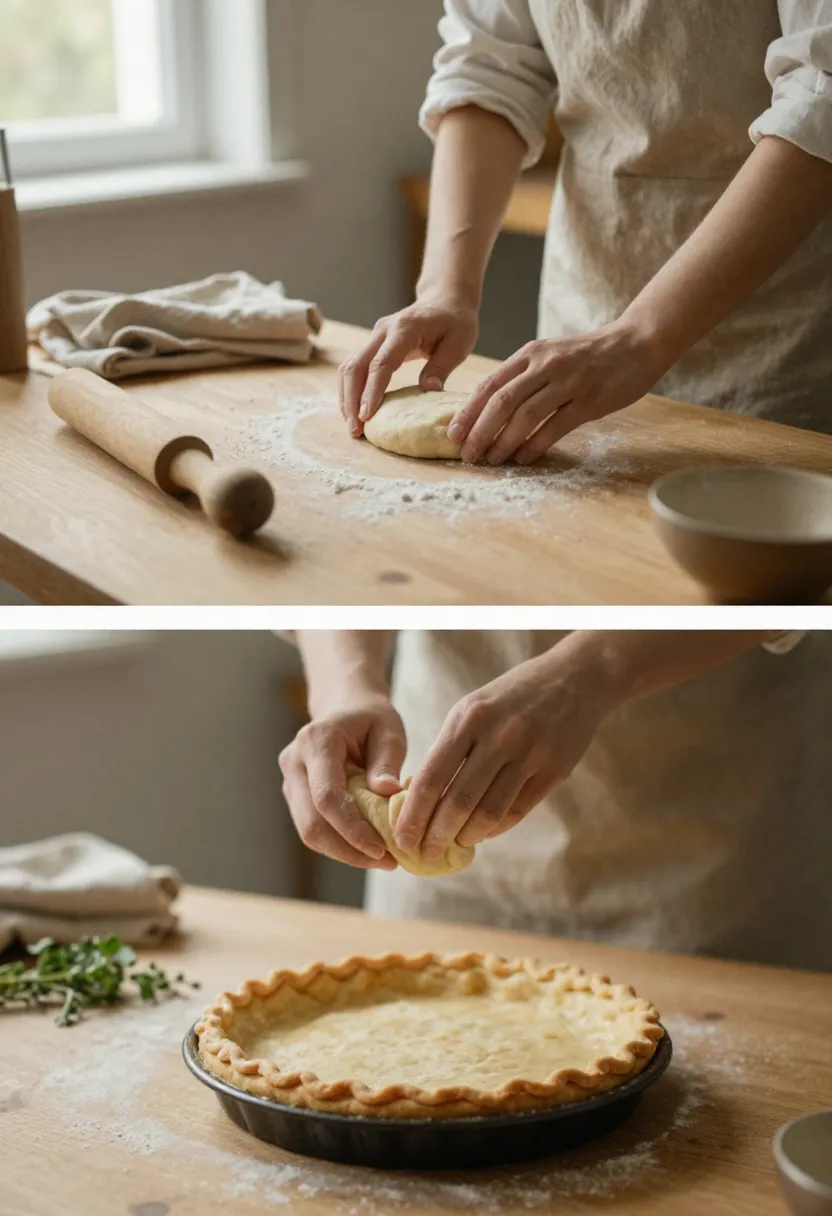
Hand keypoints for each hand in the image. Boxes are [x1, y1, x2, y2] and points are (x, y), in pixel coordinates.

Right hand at [279, 694, 406, 869]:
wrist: (346, 708)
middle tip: (387, 862)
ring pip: (308, 831)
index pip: (326, 796)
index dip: (352, 829)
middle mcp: (294, 761)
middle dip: (348, 849)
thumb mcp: (389, 731)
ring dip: (344, 852)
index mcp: (316, 741)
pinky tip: (366, 848)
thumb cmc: (372, 720)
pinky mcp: (294, 796)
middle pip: (311, 821)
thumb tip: (388, 794)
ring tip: (381, 859)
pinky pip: (312, 828)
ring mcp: (290, 780)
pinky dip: (339, 844)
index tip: (382, 849)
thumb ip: (387, 762)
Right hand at [337, 297, 478, 436]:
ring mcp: (375, 337)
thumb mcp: (458, 343)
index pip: (381, 364)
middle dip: (351, 400)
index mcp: (404, 329)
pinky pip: (354, 368)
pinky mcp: (373, 345)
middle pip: (355, 367)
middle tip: (355, 431)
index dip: (371, 392)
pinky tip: (355, 412)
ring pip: (349, 368)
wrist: (445, 300)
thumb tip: (429, 391)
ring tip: (353, 427)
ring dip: (347, 398)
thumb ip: (441, 367)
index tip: (366, 417)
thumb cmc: (455, 322)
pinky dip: (351, 391)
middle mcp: (383, 331)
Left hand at [393, 647, 614, 857]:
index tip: (401, 838)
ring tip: (454, 843)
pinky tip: (483, 832)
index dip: (413, 815)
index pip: (431, 778)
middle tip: (424, 853)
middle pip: (458, 802)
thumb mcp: (472, 709)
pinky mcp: (554, 770)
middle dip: (435, 835)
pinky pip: (517, 810)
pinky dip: (495, 827)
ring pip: (489, 812)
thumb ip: (449, 749)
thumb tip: (420, 797)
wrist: (574, 678)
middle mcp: (498, 736)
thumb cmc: (510, 697)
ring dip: (466, 835)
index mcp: (468, 718)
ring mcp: (529, 754)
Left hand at [447, 321, 664, 464]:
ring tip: (492, 460)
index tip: (452, 433)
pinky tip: (524, 458)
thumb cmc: (590, 355)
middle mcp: (546, 365)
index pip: (490, 384)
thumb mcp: (551, 356)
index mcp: (531, 353)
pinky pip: (556, 426)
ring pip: (526, 415)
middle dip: (479, 431)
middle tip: (466, 454)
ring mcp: (568, 381)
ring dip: (504, 441)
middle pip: (501, 401)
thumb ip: (525, 376)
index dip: (468, 411)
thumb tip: (491, 410)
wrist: (637, 343)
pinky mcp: (590, 400)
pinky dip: (536, 445)